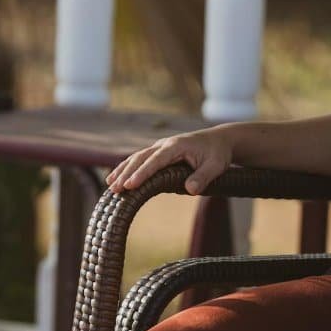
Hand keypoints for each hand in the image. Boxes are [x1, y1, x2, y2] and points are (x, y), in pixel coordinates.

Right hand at [106, 130, 233, 194]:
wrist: (220, 140)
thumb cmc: (218, 153)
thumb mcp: (216, 166)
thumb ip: (203, 177)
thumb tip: (191, 189)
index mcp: (177, 146)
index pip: (156, 160)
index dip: (143, 173)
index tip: (130, 185)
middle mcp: (165, 144)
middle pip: (141, 158)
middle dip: (127, 173)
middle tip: (114, 190)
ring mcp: (160, 147)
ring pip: (137, 158)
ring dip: (123, 171)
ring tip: (110, 186)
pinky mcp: (159, 153)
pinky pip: (140, 159)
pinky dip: (127, 168)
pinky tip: (115, 178)